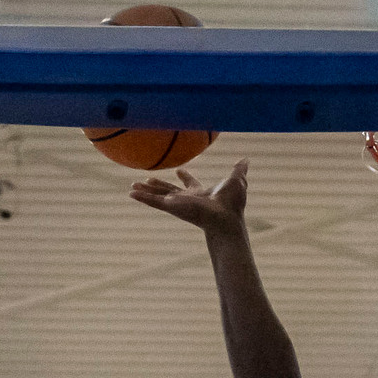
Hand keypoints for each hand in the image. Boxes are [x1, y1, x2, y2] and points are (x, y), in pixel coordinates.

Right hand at [130, 159, 248, 235]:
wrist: (225, 218)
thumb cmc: (232, 204)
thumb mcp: (236, 181)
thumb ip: (238, 170)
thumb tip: (245, 159)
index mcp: (201, 194)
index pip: (191, 184)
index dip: (186, 177)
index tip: (180, 171)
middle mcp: (187, 200)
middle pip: (169, 191)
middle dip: (158, 185)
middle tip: (147, 180)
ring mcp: (178, 204)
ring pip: (157, 196)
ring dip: (145, 191)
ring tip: (132, 187)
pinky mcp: (172, 207)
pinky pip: (153, 201)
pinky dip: (142, 197)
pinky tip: (131, 193)